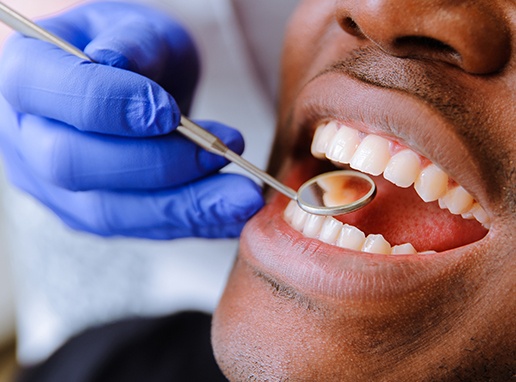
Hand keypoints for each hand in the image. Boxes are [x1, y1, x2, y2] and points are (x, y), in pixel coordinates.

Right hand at [0, 2, 263, 238]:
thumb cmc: (132, 50)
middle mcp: (27, 139)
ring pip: (111, 212)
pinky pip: (140, 229)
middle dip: (157, 163)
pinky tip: (232, 214)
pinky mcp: (91, 214)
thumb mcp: (136, 28)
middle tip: (223, 151)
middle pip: (73, 165)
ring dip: (185, 206)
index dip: (110, 106)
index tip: (170, 111)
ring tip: (243, 197)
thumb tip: (117, 62)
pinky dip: (192, 222)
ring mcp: (54, 186)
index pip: (49, 95)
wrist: (131, 87)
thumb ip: (131, 41)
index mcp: (24, 76)